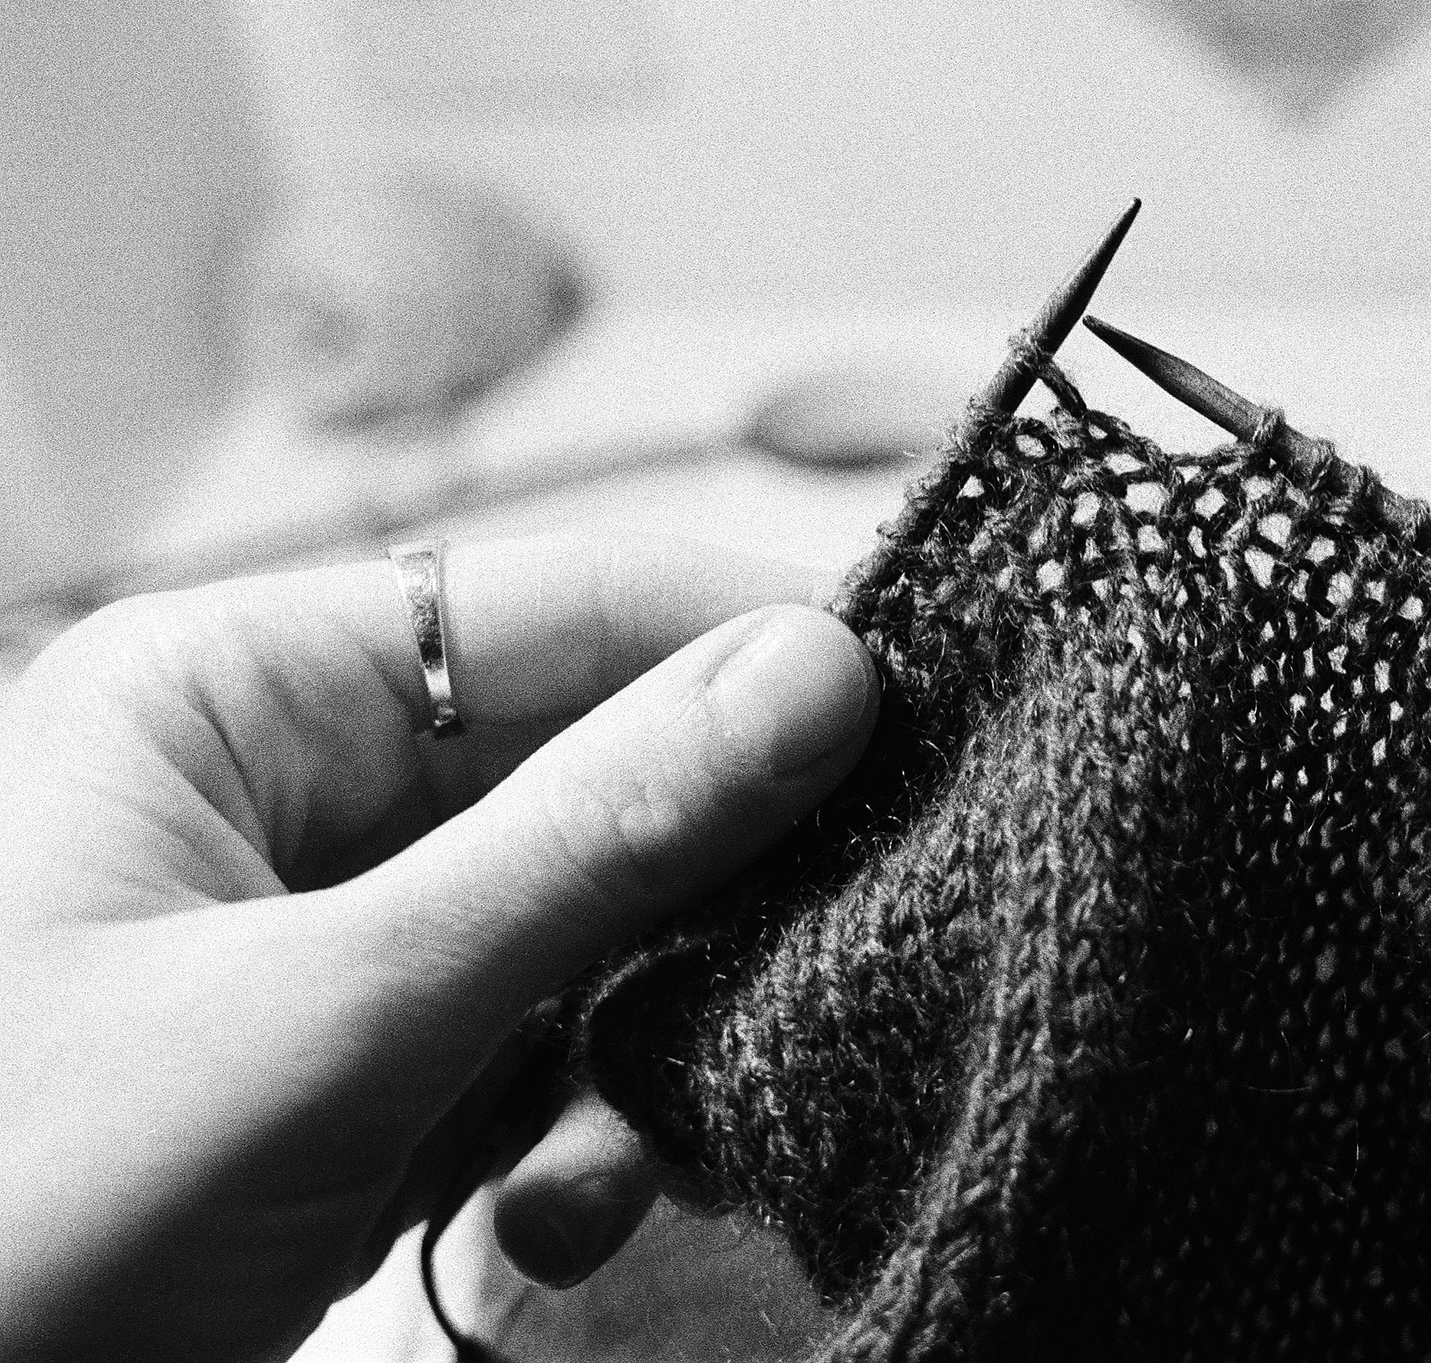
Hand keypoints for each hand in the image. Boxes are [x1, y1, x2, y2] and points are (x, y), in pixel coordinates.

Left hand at [0, 536, 878, 1362]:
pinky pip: (533, 1057)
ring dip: (631, 1055)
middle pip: (587, 780)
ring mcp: (324, 946)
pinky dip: (569, 1141)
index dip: (745, 643)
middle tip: (828, 954)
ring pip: (583, 936)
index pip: (554, 607)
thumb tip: (829, 669)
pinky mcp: (356, 1082)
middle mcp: (285, 796)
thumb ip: (593, 843)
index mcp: (230, 698)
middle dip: (693, 901)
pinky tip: (540, 1231)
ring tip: (602, 1168)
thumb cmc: (18, 1221)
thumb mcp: (327, 1021)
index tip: (931, 700)